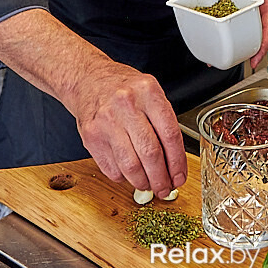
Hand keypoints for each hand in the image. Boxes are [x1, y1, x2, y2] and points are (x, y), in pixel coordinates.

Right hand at [0, 10, 186, 196]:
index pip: (169, 134)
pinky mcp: (91, 136)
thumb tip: (175, 161)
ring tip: (149, 184)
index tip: (180, 176)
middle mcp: (126, 105)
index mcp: (148, 92)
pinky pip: (112, 168)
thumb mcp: (149, 92)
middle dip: (161, 178)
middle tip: (165, 188)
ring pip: (130, 166)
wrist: (87, 79)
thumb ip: (163, 121)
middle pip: (150, 153)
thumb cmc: (122, 88)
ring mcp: (106, 121)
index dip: (177, 162)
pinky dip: (123, 177)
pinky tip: (129, 173)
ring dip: (143, 182)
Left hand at [214, 0, 267, 69]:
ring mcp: (260, 9)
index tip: (256, 58)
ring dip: (245, 42)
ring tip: (231, 54)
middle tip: (240, 62)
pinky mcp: (252, 8)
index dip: (263, 45)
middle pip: (262, 33)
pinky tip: (228, 36)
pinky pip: (247, 21)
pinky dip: (239, 29)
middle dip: (253, 49)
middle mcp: (267, 8)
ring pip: (254, 29)